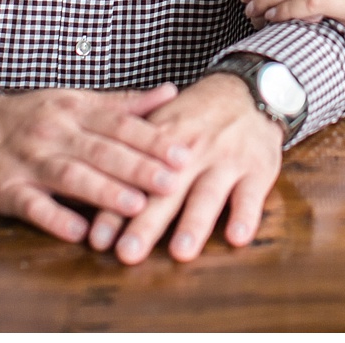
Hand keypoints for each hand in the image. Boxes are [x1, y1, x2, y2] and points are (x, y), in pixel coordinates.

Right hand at [0, 85, 187, 242]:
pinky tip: (78, 231)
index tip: (183, 152)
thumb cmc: (30, 117)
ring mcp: (27, 161)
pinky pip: (31, 204)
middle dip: (138, 167)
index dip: (152, 139)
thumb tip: (170, 92)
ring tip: (136, 206)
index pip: (119, 124)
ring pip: (70, 175)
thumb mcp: (75, 102)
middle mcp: (53, 133)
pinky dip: (54, 218)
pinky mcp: (4, 188)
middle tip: (173, 181)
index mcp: (74, 110)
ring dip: (104, 191)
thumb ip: (122, 104)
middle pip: (100, 150)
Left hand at [85, 73, 282, 263]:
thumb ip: (130, 153)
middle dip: (146, 224)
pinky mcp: (258, 169)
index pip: (133, 179)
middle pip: (166, 192)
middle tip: (127, 254)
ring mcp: (227, 160)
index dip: (115, 210)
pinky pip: (251, 195)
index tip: (97, 240)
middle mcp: (193, 152)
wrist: (248, 92)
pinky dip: (245, 216)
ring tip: (180, 251)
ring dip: (193, 223)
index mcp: (163, 140)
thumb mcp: (162, 123)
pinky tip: (236, 238)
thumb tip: (87, 186)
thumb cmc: (197, 118)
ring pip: (208, 194)